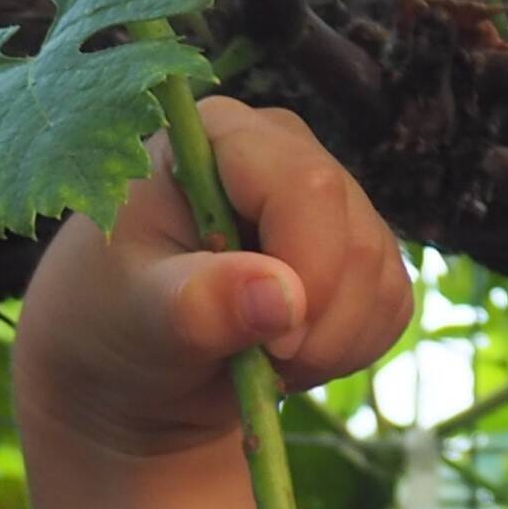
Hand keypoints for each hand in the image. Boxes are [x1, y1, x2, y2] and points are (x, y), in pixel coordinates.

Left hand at [16, 98, 414, 462]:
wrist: (136, 371)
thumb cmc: (113, 325)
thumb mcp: (136, 318)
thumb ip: (198, 304)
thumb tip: (282, 297)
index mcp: (219, 138)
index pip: (306, 185)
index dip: (306, 271)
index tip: (270, 345)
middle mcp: (283, 152)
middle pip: (355, 234)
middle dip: (319, 322)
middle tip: (258, 362)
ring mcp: (328, 202)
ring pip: (383, 273)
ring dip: (333, 343)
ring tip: (264, 360)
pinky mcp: (356, 254)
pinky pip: (394, 304)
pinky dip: (352, 349)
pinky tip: (294, 356)